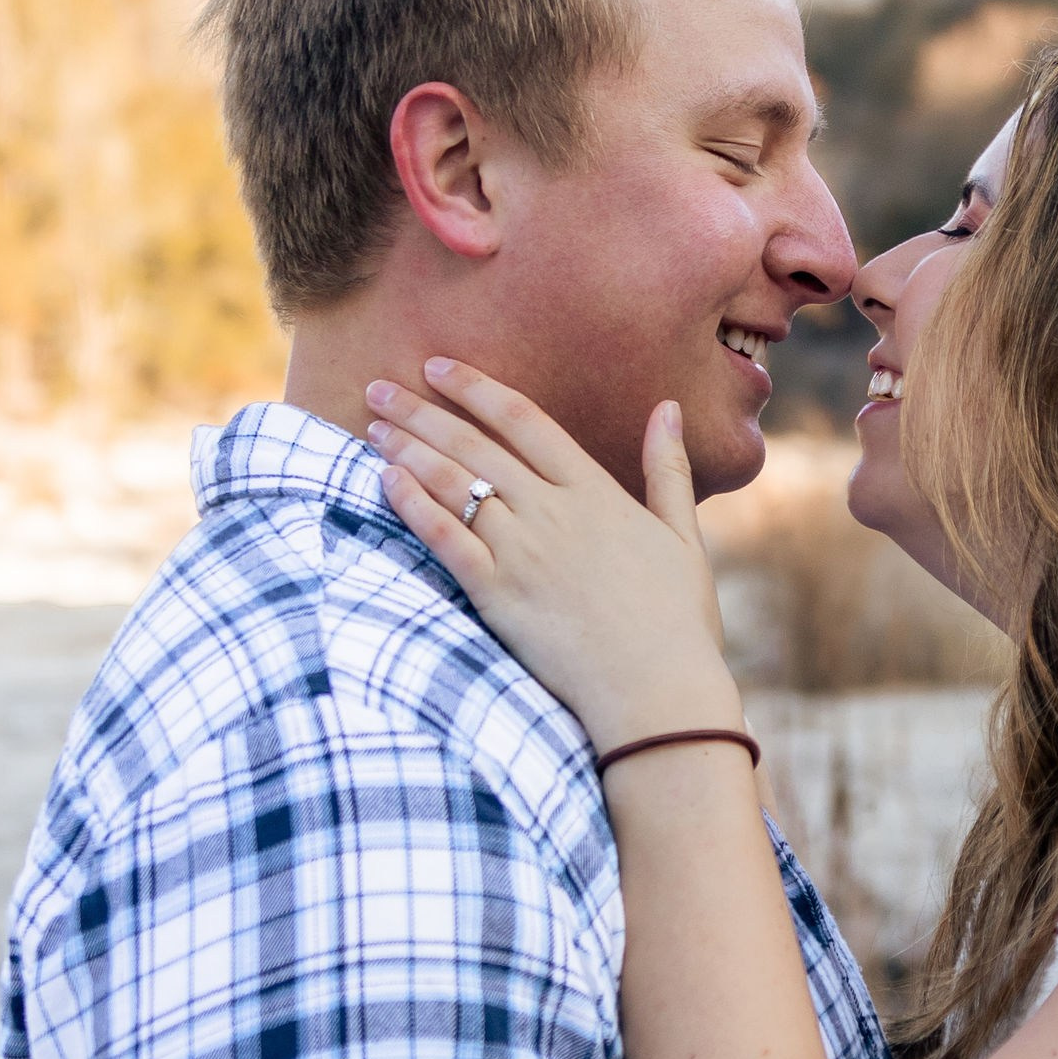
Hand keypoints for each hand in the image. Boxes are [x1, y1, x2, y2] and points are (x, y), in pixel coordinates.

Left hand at [364, 362, 741, 756]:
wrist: (657, 691)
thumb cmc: (678, 623)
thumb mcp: (683, 537)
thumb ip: (668, 469)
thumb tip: (666, 407)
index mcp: (596, 492)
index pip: (524, 420)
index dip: (475, 388)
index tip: (438, 367)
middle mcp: (552, 511)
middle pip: (474, 446)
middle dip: (422, 412)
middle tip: (380, 389)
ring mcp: (521, 552)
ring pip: (452, 484)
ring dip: (408, 451)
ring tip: (374, 427)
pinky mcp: (497, 594)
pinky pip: (444, 538)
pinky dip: (412, 505)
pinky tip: (385, 480)